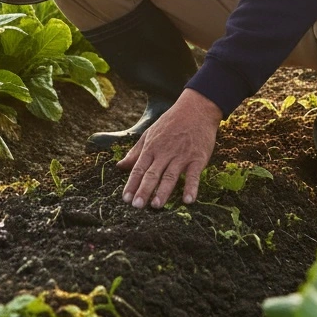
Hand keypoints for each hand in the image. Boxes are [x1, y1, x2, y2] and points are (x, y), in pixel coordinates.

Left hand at [117, 89, 222, 208]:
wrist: (196, 109)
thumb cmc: (171, 122)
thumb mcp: (149, 134)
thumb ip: (135, 152)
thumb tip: (119, 166)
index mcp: (151, 148)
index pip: (139, 168)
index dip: (132, 184)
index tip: (125, 199)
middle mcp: (164, 153)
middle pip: (152, 174)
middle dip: (144, 190)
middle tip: (136, 206)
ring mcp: (181, 156)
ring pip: (170, 176)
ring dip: (163, 191)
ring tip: (156, 205)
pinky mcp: (197, 158)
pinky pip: (194, 175)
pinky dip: (191, 188)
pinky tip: (188, 200)